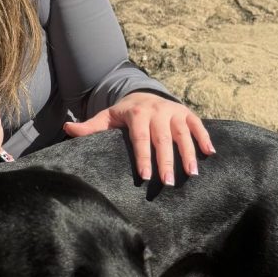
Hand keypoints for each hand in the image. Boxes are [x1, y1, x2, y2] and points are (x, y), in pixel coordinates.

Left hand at [63, 92, 214, 184]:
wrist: (143, 93)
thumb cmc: (122, 114)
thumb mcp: (106, 118)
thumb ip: (89, 127)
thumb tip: (67, 128)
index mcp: (136, 113)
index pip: (140, 138)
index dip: (143, 157)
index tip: (145, 178)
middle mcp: (157, 110)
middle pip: (162, 138)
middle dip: (166, 161)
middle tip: (168, 183)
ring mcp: (173, 111)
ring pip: (183, 133)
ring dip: (188, 154)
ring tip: (192, 174)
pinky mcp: (186, 113)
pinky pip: (198, 125)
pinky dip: (204, 138)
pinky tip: (210, 154)